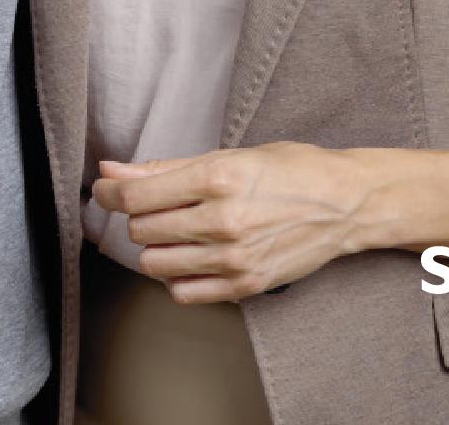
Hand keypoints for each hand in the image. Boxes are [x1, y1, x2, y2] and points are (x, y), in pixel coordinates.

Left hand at [91, 142, 365, 304]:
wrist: (345, 203)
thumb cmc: (290, 169)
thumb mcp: (229, 154)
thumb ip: (166, 167)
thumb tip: (111, 171)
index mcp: (217, 176)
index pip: (137, 195)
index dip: (110, 193)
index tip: (103, 190)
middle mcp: (223, 219)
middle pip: (143, 230)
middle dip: (141, 217)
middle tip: (159, 204)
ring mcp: (234, 257)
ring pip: (156, 265)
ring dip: (157, 247)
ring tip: (179, 230)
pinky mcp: (245, 285)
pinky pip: (184, 293)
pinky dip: (178, 276)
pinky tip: (194, 256)